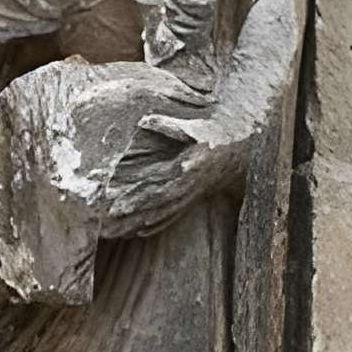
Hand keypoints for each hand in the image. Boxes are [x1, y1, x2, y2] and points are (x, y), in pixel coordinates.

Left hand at [98, 114, 250, 238]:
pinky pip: (174, 214)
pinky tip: (140, 231)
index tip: (116, 206)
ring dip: (141, 222)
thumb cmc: (215, 131)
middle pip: (158, 207)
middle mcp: (190, 187)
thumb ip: (167, 125)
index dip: (137, 199)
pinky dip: (157, 224)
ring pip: (165, 214)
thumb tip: (143, 120)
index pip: (158, 191)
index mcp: (188, 171)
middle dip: (133, 214)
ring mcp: (193, 194)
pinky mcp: (194, 196)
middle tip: (109, 219)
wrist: (241, 146)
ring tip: (117, 231)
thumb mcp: (194, 126)